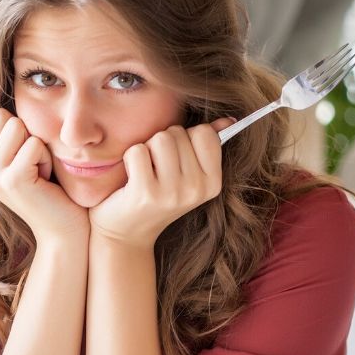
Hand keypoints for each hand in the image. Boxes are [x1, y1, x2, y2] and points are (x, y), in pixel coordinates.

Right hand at [0, 104, 89, 242]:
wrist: (61, 228)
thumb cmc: (45, 186)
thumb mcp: (15, 156)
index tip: (10, 132)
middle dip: (22, 131)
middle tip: (29, 161)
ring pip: (16, 125)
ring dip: (36, 143)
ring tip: (37, 168)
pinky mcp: (13, 180)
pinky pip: (33, 143)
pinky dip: (46, 156)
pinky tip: (44, 177)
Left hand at [88, 119, 232, 248]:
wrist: (127, 234)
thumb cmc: (157, 197)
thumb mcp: (188, 176)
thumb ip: (207, 146)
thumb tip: (227, 120)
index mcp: (212, 184)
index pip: (204, 133)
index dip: (185, 138)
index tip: (177, 159)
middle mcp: (196, 190)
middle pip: (177, 133)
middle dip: (162, 144)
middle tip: (156, 171)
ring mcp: (172, 193)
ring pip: (159, 138)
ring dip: (146, 149)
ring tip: (145, 172)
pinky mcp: (145, 193)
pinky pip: (138, 151)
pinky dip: (130, 159)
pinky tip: (131, 179)